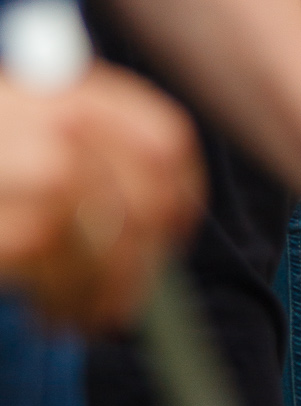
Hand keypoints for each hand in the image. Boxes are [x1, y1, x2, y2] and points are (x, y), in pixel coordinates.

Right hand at [0, 63, 204, 330]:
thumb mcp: (15, 122)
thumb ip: (75, 143)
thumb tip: (153, 215)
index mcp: (66, 92)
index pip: (161, 142)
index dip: (179, 195)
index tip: (171, 233)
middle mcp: (59, 125)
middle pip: (144, 202)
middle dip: (144, 259)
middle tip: (128, 295)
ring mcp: (33, 173)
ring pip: (107, 246)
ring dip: (104, 292)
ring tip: (80, 313)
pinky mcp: (11, 231)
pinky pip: (57, 276)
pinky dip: (63, 305)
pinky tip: (47, 314)